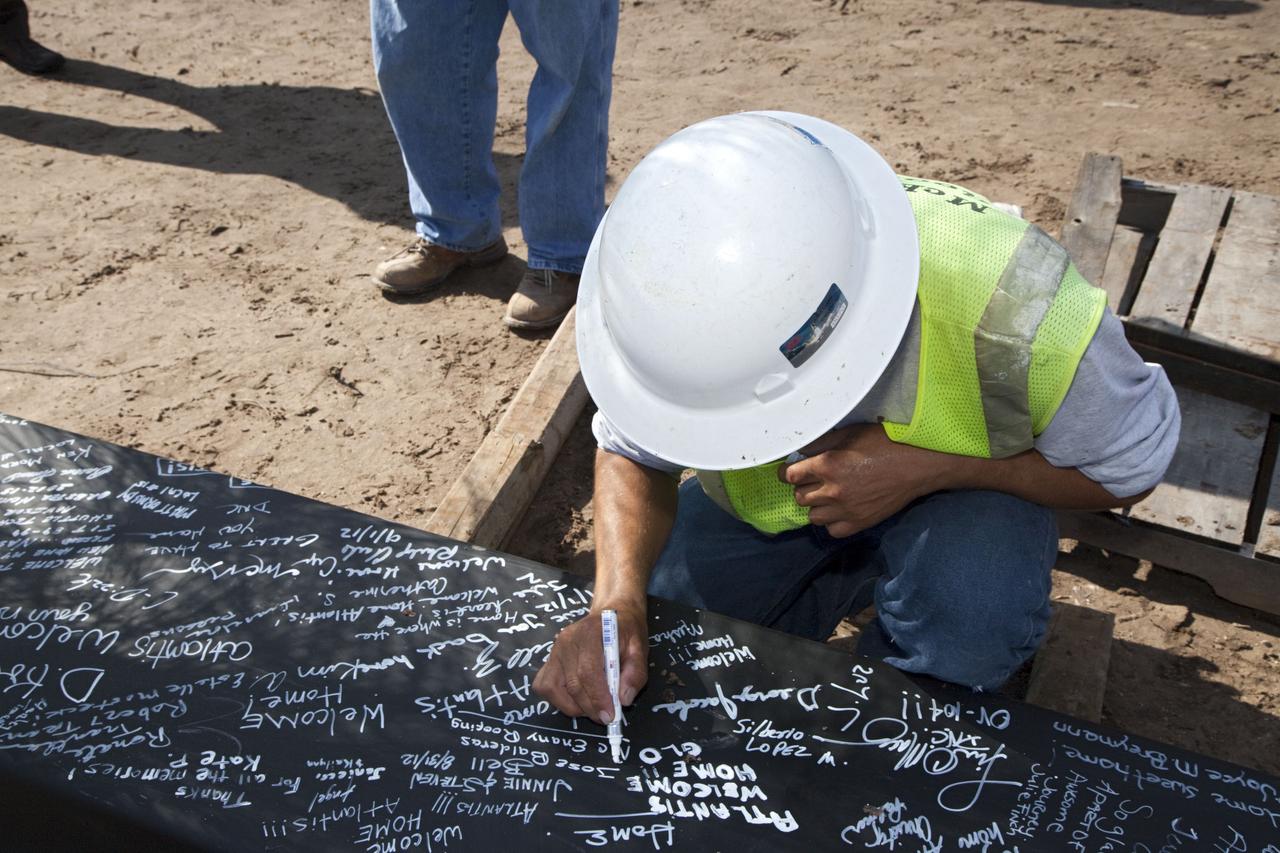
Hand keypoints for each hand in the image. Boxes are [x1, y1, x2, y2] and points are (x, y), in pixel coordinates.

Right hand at [533, 604, 648, 722]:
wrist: (613, 614)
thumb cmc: (626, 632)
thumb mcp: (639, 648)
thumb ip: (636, 673)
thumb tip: (623, 700)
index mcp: (590, 632)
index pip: (588, 672)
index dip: (598, 698)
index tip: (610, 715)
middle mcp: (566, 641)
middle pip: (572, 684)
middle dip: (590, 708)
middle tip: (606, 717)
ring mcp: (554, 650)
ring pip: (553, 689)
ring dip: (573, 706)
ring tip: (593, 707)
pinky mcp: (549, 660)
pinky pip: (544, 686)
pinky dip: (558, 699)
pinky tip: (577, 698)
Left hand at [779, 425, 945, 537]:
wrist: (916, 465)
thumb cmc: (885, 444)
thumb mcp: (850, 433)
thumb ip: (821, 442)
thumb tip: (800, 451)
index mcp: (827, 465)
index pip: (790, 475)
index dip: (787, 472)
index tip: (790, 471)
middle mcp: (832, 491)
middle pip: (799, 496)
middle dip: (803, 487)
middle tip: (814, 480)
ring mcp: (845, 510)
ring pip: (812, 516)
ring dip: (816, 505)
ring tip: (827, 495)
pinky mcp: (859, 523)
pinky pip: (832, 530)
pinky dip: (831, 522)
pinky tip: (839, 509)